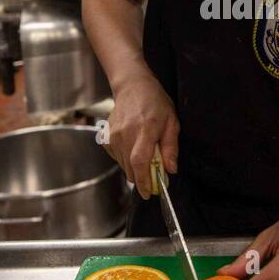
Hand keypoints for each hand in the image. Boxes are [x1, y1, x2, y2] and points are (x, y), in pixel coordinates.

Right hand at [107, 67, 179, 198]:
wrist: (133, 87)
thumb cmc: (155, 102)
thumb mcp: (172, 123)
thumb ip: (171, 148)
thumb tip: (170, 169)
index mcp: (145, 130)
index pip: (140, 162)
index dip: (144, 181)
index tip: (148, 192)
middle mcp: (126, 134)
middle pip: (130, 168)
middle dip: (142, 179)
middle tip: (153, 179)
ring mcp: (113, 135)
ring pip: (123, 165)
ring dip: (134, 168)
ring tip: (145, 156)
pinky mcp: (106, 137)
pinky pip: (116, 157)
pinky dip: (126, 159)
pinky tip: (133, 148)